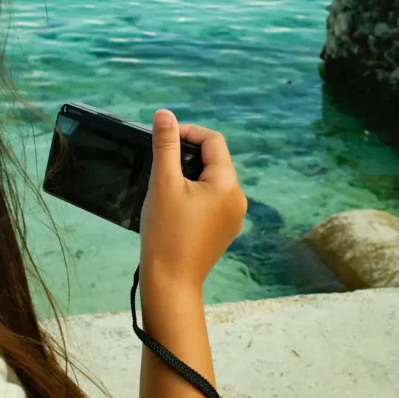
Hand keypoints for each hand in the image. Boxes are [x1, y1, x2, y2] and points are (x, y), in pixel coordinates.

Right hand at [140, 110, 246, 292]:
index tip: (163, 137)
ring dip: (190, 175)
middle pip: (214, 161)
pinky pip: (212, 201)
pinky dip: (194, 194)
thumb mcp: (163, 183)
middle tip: (160, 161)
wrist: (171, 282)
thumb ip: (166, 145)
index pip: (213, 141)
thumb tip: (165, 114)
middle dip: (188, 154)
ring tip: (164, 185)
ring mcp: (233, 217)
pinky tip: (173, 206)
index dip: (188, 132)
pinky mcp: (224, 231)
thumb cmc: (165, 233)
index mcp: (227, 184)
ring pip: (212, 181)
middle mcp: (237, 199)